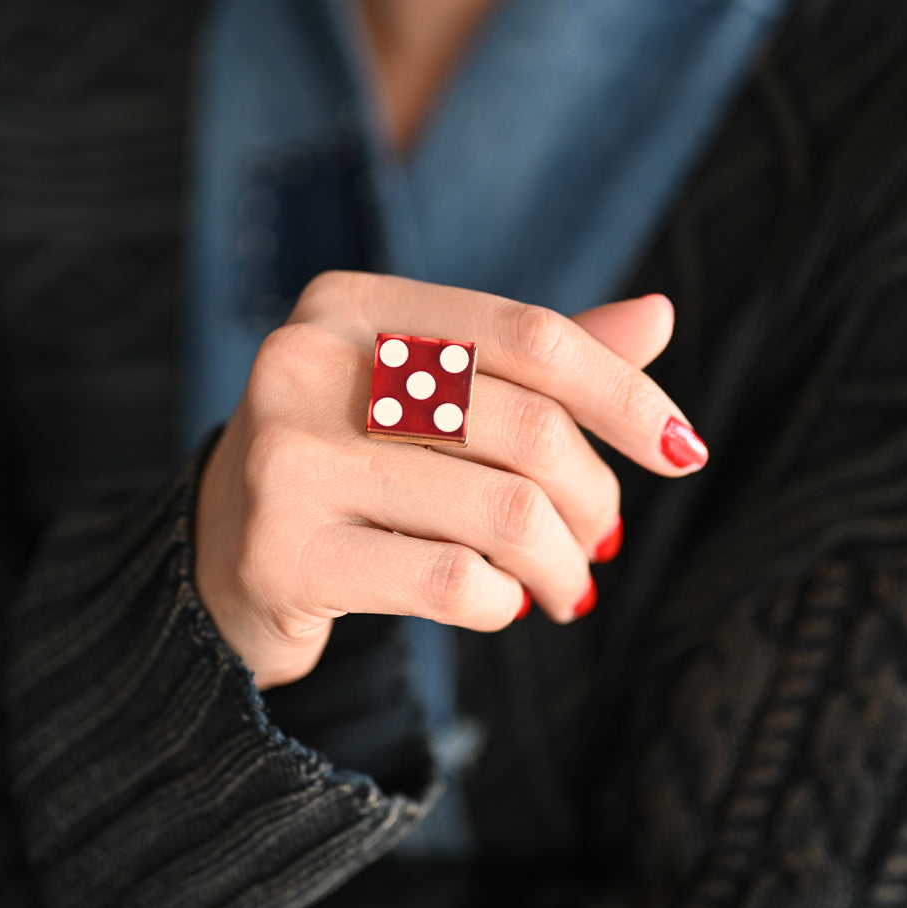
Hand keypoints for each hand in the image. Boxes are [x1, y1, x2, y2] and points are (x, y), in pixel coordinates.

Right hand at [194, 272, 702, 688]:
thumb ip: (535, 363)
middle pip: (523, 425)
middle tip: (601, 540)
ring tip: (566, 585)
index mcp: (348, 305)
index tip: (683, 453)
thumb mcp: (428, 395)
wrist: (223, 553)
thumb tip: (660, 314)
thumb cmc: (351, 463)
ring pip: (499, 511)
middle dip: (592, 497)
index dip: (624, 395)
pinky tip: (499, 603)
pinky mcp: (281, 552)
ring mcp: (285, 458)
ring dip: (560, 562)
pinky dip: (501, 601)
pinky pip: (447, 580)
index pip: (528, 334)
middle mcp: (305, 363)